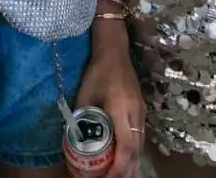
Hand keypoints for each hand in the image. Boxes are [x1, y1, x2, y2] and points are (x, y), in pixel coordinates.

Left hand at [75, 24, 143, 177]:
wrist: (115, 50)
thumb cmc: (97, 71)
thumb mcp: (84, 95)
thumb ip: (82, 118)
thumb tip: (74, 141)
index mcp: (121, 109)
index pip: (125, 147)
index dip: (118, 167)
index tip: (106, 177)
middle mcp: (135, 113)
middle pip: (136, 151)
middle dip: (126, 171)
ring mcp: (141, 112)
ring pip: (141, 146)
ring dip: (132, 164)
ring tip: (119, 176)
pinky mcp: (142, 110)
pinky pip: (140, 137)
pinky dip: (134, 152)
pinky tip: (125, 159)